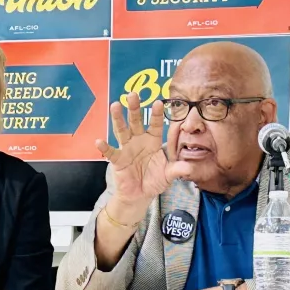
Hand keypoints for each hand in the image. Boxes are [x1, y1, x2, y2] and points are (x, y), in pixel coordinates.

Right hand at [96, 93, 193, 223]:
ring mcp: (127, 149)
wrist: (140, 194)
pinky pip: (111, 152)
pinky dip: (105, 147)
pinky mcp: (117, 160)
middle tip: (132, 94)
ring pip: (122, 131)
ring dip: (118, 119)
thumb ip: (177, 169)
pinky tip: (99, 141)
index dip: (157, 114)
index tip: (158, 102)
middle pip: (136, 121)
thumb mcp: (169, 175)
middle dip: (134, 108)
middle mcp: (139, 140)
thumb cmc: (154, 180)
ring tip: (115, 106)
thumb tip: (190, 168)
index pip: (156, 124)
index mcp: (153, 141)